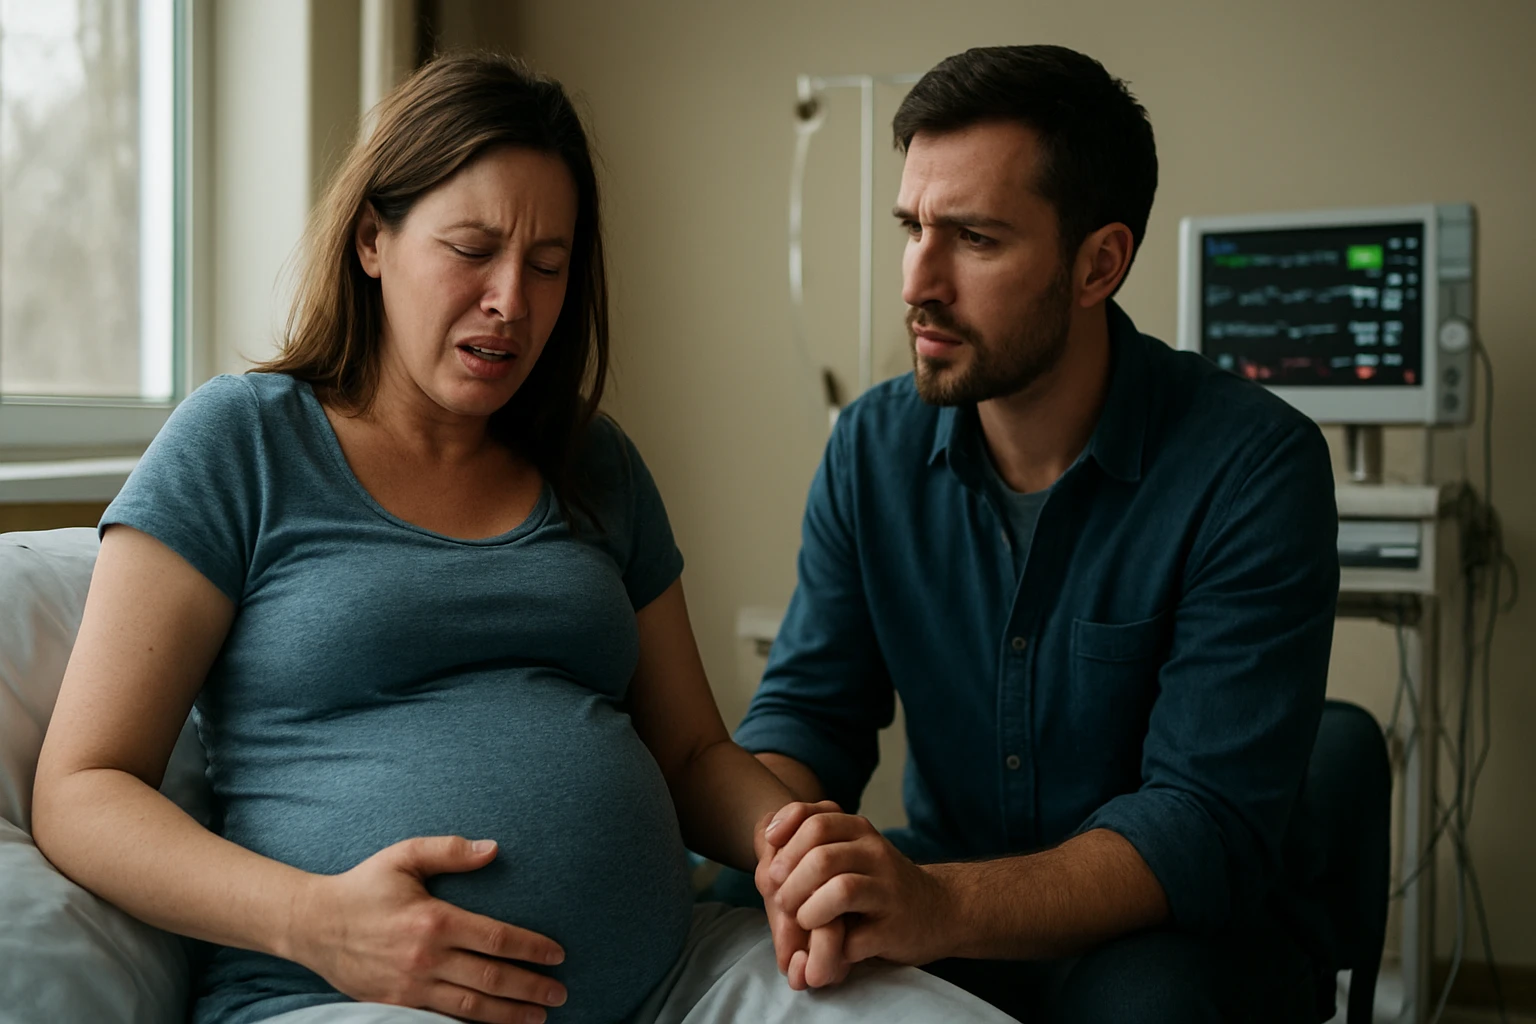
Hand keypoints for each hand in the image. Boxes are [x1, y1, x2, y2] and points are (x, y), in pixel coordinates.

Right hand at [289, 836, 566, 1023]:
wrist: (312, 925)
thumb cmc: (363, 886)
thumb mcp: (403, 856)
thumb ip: (450, 851)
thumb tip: (493, 848)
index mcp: (434, 919)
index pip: (496, 939)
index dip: (531, 948)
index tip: (558, 954)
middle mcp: (425, 957)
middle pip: (491, 978)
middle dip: (530, 987)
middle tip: (560, 993)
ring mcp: (411, 986)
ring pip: (471, 1006)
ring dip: (510, 1014)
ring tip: (540, 1016)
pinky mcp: (397, 1005)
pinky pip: (443, 1018)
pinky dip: (473, 1023)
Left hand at [765, 807, 953, 974]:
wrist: (937, 910)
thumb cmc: (877, 881)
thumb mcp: (848, 848)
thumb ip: (811, 838)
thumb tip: (763, 836)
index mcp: (859, 831)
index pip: (815, 820)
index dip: (784, 840)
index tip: (770, 860)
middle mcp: (876, 854)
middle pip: (821, 857)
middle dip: (790, 884)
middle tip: (780, 902)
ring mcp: (888, 891)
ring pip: (841, 890)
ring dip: (809, 911)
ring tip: (803, 920)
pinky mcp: (895, 928)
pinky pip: (856, 937)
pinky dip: (832, 947)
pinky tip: (829, 945)